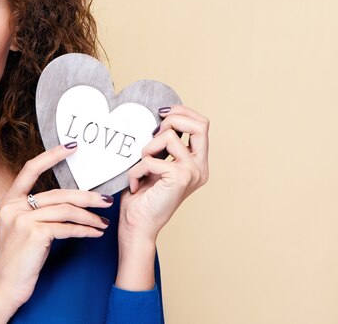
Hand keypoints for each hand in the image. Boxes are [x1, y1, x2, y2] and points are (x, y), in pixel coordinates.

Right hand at [0, 143, 113, 322]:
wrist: (3, 286)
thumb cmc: (17, 259)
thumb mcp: (20, 228)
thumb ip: (35, 211)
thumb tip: (69, 199)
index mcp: (8, 200)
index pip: (31, 169)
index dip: (52, 155)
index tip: (71, 147)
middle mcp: (13, 206)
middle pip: (58, 193)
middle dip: (86, 196)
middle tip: (106, 199)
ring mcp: (22, 220)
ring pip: (66, 210)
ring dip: (90, 217)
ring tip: (103, 223)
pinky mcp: (34, 234)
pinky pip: (67, 228)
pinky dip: (85, 231)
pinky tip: (94, 234)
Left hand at [116, 105, 208, 289]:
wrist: (137, 224)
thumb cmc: (142, 195)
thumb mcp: (156, 162)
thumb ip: (164, 144)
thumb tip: (162, 116)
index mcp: (197, 162)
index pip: (202, 124)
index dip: (182, 112)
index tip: (161, 113)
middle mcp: (201, 167)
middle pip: (200, 124)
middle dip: (172, 120)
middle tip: (152, 135)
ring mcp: (193, 172)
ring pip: (169, 136)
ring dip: (146, 150)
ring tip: (141, 169)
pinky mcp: (180, 178)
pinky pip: (152, 158)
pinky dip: (136, 170)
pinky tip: (136, 185)